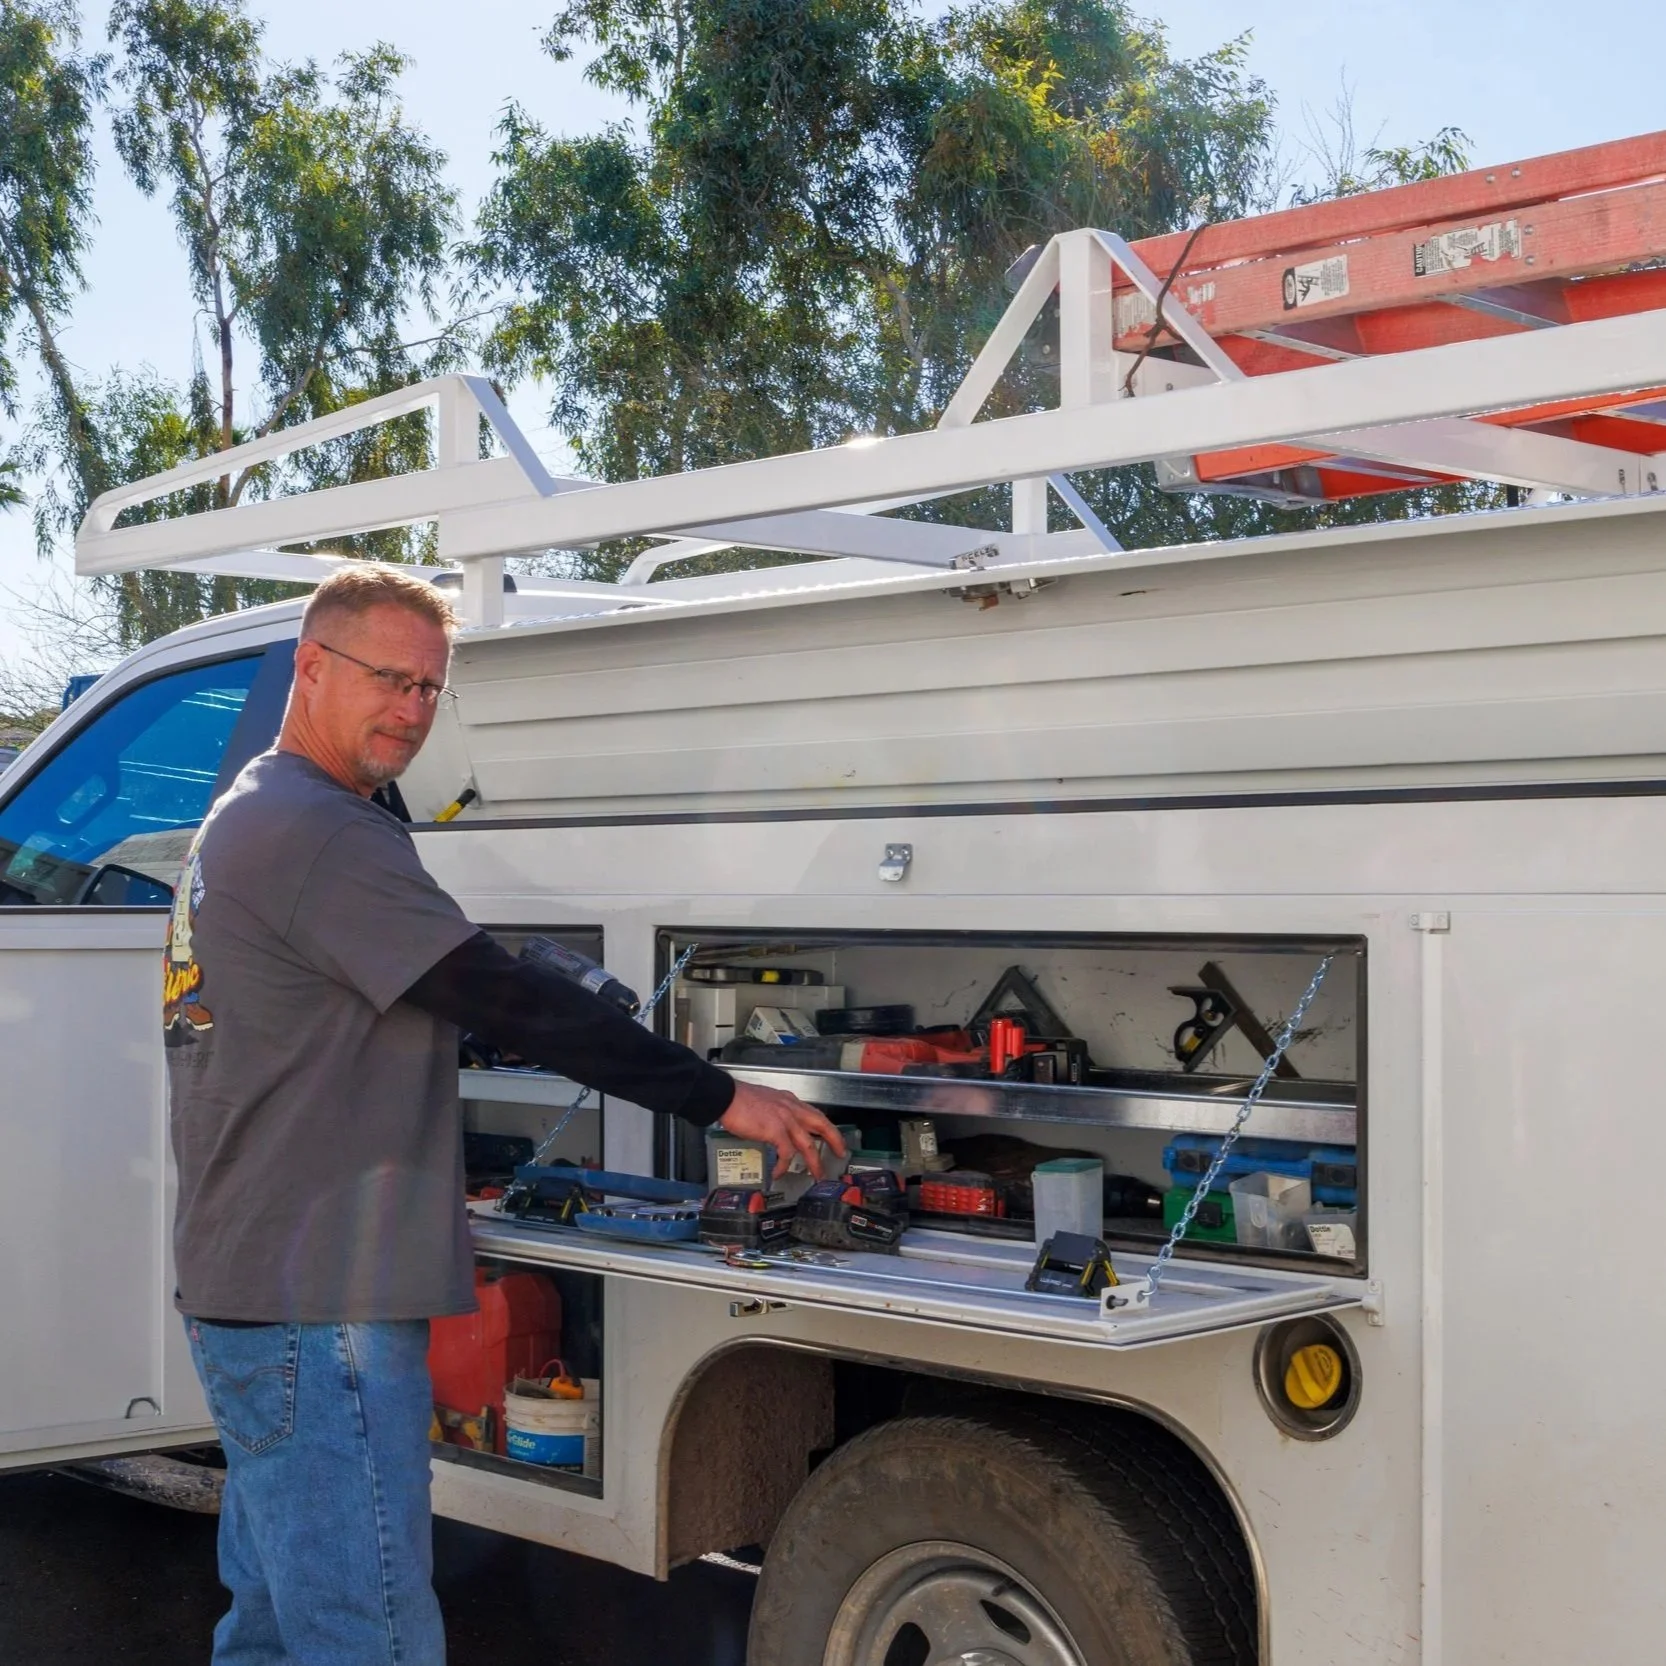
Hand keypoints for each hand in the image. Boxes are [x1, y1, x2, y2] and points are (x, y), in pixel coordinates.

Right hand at [718, 1082, 847, 1179]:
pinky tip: (779, 1172)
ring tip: (817, 1175)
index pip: (815, 1113)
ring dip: (814, 1162)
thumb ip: (776, 1112)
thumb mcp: (767, 1101)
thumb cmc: (740, 1099)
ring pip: (808, 1144)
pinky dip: (783, 1165)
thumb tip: (776, 1127)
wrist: (726, 1096)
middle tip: (841, 1152)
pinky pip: (785, 1153)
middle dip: (834, 1139)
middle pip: (821, 1124)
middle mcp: (791, 1109)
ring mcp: (785, 1119)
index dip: (827, 1126)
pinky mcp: (775, 1130)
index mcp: (790, 1101)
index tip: (833, 1136)